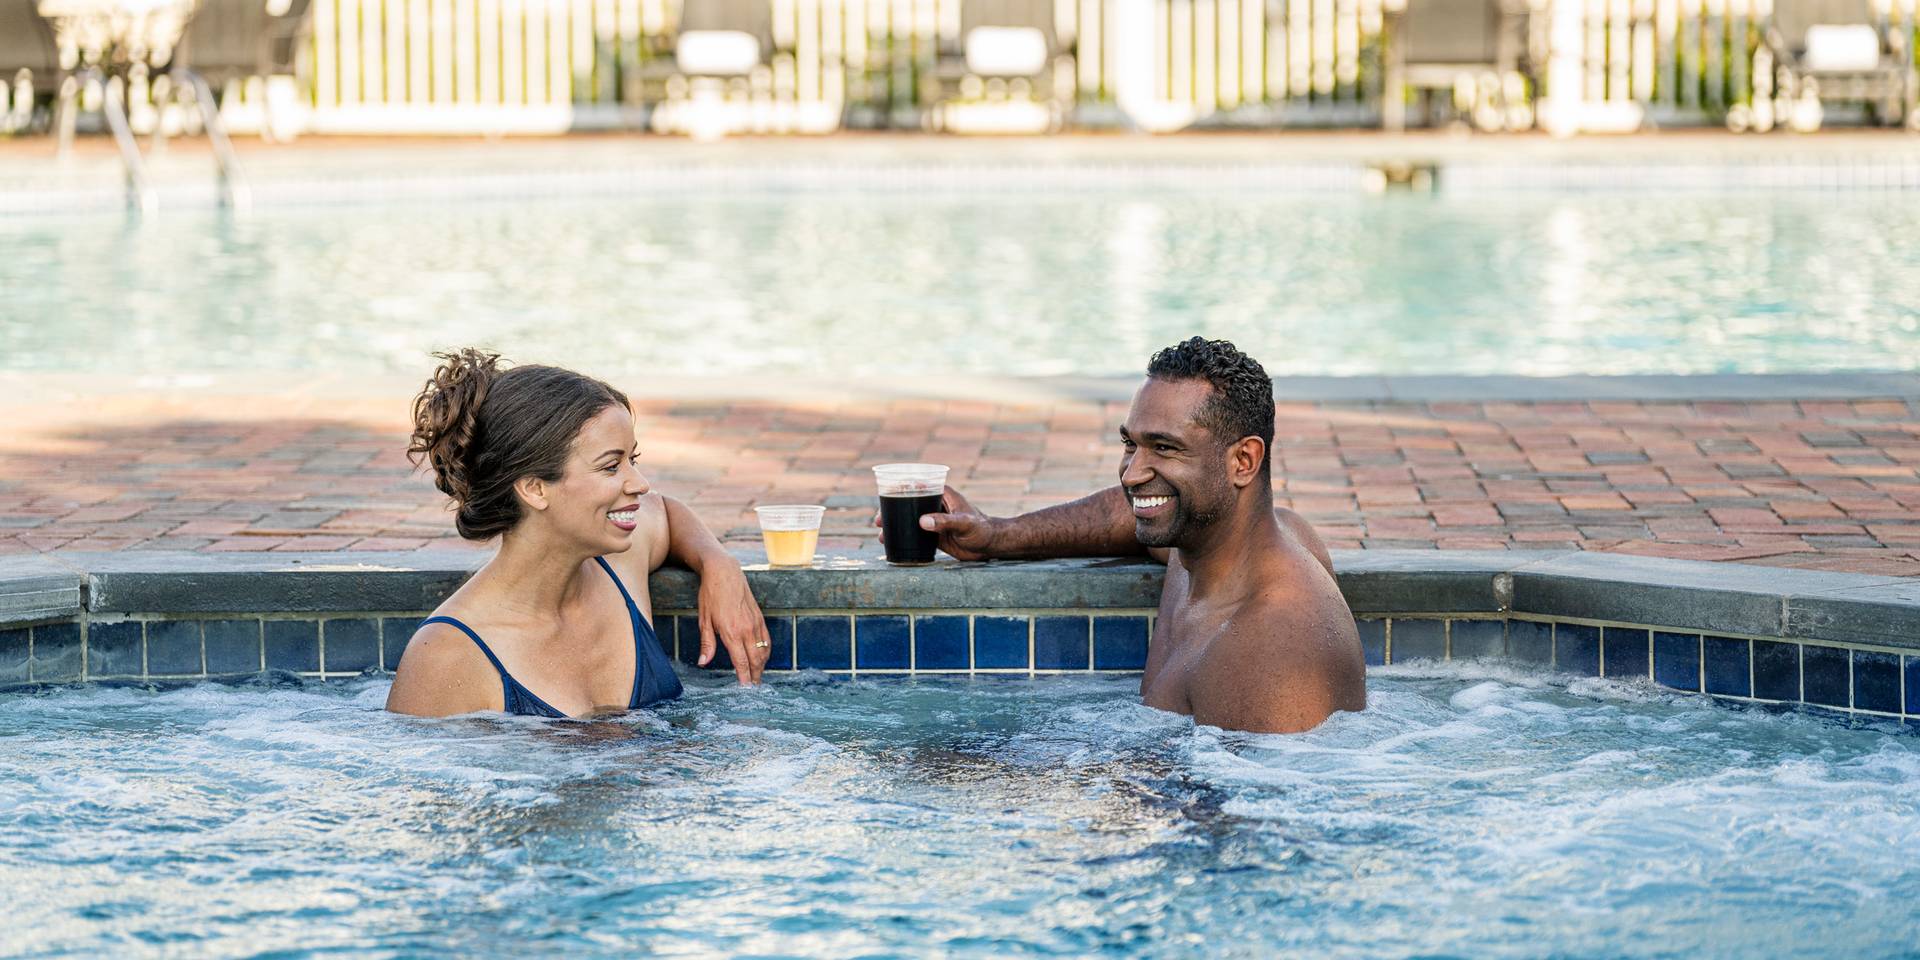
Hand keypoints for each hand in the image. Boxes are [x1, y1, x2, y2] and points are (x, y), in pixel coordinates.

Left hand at [695, 554, 769, 684]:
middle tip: (753, 688)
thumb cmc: (710, 595)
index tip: (745, 688)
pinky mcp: (760, 617)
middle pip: (755, 660)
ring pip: (763, 651)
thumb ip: (707, 644)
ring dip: (762, 666)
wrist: (724, 572)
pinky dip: (766, 652)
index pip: (741, 661)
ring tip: (757, 676)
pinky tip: (762, 658)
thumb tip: (703, 663)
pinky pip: (767, 640)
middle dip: (755, 675)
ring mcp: (755, 623)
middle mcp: (747, 629)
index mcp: (731, 632)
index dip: (744, 677)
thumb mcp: (704, 620)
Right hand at [872, 485, 995, 561]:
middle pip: (909, 503)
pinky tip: (893, 544)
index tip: (884, 496)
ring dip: (895, 525)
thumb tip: (921, 521)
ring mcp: (935, 520)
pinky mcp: (936, 535)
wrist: (991, 545)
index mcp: (943, 494)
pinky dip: (904, 537)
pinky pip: (916, 533)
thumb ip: (944, 522)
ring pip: (910, 519)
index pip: (917, 486)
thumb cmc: (982, 529)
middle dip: (891, 510)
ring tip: (881, 536)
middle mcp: (936, 505)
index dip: (899, 489)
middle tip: (877, 521)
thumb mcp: (963, 524)